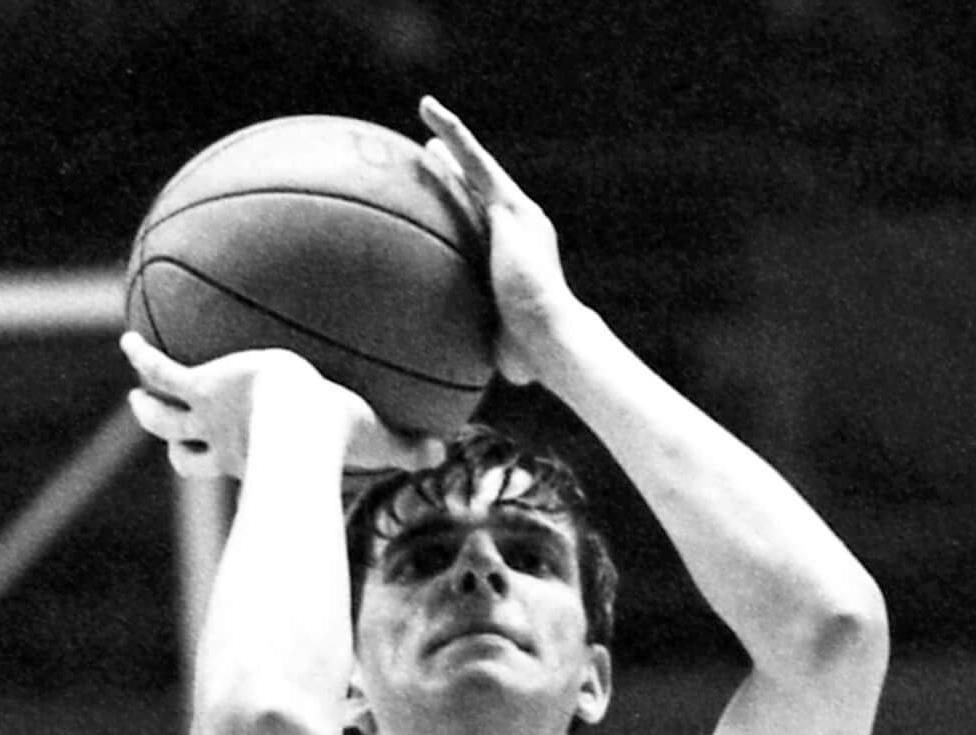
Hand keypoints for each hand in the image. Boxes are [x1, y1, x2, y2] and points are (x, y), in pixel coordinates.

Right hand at [120, 334, 441, 480]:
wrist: (301, 420)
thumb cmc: (337, 437)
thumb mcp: (374, 438)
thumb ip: (406, 445)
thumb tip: (447, 452)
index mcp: (249, 456)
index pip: (225, 463)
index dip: (210, 461)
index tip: (203, 455)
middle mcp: (221, 442)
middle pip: (181, 448)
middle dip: (169, 435)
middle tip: (155, 419)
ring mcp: (206, 415)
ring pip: (161, 415)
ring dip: (148, 404)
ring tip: (137, 386)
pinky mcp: (201, 385)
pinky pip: (162, 369)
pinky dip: (143, 355)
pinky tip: (130, 338)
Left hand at [416, 95, 583, 389]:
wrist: (550, 337)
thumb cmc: (529, 355)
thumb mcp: (493, 346)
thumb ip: (475, 348)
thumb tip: (446, 383)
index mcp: (517, 254)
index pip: (485, 221)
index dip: (465, 204)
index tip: (444, 194)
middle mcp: (521, 225)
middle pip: (481, 186)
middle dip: (456, 166)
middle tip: (429, 150)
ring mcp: (517, 212)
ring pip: (478, 164)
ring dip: (451, 137)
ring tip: (425, 109)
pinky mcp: (509, 206)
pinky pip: (474, 162)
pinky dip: (453, 137)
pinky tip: (428, 117)